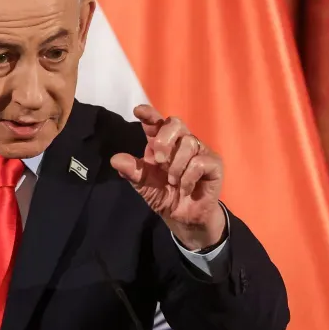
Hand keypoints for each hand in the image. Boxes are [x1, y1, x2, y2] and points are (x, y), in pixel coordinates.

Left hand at [110, 105, 225, 249]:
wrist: (184, 218)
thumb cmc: (165, 196)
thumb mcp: (144, 185)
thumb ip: (132, 172)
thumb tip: (115, 159)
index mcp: (163, 144)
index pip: (157, 122)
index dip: (149, 114)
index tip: (138, 110)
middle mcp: (182, 142)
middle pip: (175, 123)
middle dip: (164, 140)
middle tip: (157, 161)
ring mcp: (200, 151)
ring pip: (189, 143)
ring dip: (176, 166)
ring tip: (172, 181)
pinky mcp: (214, 164)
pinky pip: (200, 162)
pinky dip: (188, 178)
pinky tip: (185, 188)